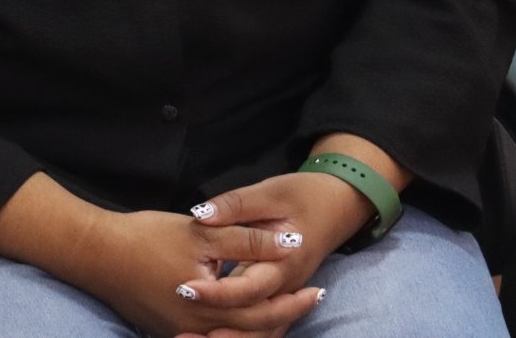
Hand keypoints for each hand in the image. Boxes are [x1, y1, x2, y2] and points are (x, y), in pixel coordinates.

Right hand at [60, 207, 321, 337]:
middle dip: (284, 317)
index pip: (264, 312)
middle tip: (310, 299)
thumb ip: (249, 240)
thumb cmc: (147, 237)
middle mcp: (197, 327)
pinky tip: (242, 314)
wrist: (96, 253)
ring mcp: (180, 331)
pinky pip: (211, 337)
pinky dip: (234, 330)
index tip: (317, 288)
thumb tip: (292, 241)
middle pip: (253, 333)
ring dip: (261, 327)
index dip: (293, 302)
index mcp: (210, 304)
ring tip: (282, 309)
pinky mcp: (167, 329)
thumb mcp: (203, 231)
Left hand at [172, 171, 376, 337]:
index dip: (216, 292)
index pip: (247, 288)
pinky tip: (209, 334)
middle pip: (252, 320)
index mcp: (284, 263)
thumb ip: (235, 205)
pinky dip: (237, 332)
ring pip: (258, 329)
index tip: (184, 288)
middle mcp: (285, 286)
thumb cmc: (303, 195)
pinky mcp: (278, 294)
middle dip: (215, 329)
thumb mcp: (269, 192)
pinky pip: (260, 324)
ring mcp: (283, 293)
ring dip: (226, 337)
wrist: (337, 204)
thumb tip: (201, 215)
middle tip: (178, 330)